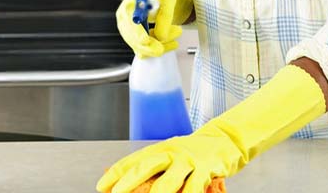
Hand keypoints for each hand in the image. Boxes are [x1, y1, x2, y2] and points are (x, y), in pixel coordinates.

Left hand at [96, 126, 239, 192]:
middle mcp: (172, 153)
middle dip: (129, 181)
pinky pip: (194, 188)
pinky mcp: (206, 169)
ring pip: (169, 181)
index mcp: (160, 149)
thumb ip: (155, 168)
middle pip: (146, 166)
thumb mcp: (172, 156)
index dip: (115, 173)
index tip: (101, 186)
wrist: (226, 140)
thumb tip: (128, 179)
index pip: (132, 160)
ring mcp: (188, 161)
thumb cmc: (194, 152)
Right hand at [115, 0, 182, 57]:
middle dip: (153, 43)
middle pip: (134, 39)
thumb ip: (165, 15)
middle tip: (171, 41)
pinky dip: (159, 48)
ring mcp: (128, 32)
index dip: (137, 32)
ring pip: (141, 48)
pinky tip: (171, 42)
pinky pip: (145, 51)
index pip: (130, 21)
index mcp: (129, 6)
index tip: (145, 39)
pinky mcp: (134, 41)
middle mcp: (124, 20)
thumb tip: (161, 36)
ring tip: (176, 33)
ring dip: (161, 44)